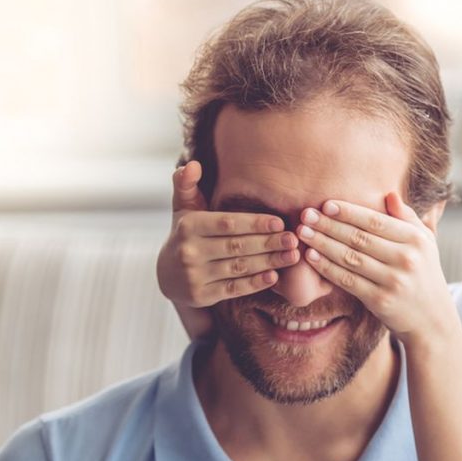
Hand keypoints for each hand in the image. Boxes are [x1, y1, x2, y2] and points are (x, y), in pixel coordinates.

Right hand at [157, 161, 300, 306]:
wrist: (167, 275)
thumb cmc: (186, 234)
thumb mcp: (182, 209)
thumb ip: (187, 185)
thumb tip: (192, 164)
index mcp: (189, 226)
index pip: (227, 223)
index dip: (254, 223)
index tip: (280, 222)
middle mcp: (190, 251)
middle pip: (237, 246)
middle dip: (268, 242)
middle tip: (294, 239)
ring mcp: (195, 276)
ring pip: (239, 268)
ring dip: (269, 262)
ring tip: (292, 256)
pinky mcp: (202, 296)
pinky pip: (234, 289)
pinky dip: (255, 283)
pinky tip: (274, 276)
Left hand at [296, 193, 457, 344]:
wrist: (432, 319)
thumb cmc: (424, 274)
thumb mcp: (426, 243)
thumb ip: (408, 218)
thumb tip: (389, 194)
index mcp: (416, 240)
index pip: (376, 221)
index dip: (349, 212)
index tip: (326, 204)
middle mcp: (406, 259)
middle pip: (360, 238)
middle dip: (329, 225)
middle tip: (306, 214)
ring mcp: (393, 281)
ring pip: (350, 258)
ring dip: (323, 244)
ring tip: (303, 233)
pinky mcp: (381, 300)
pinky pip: (348, 281)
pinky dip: (328, 268)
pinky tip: (312, 257)